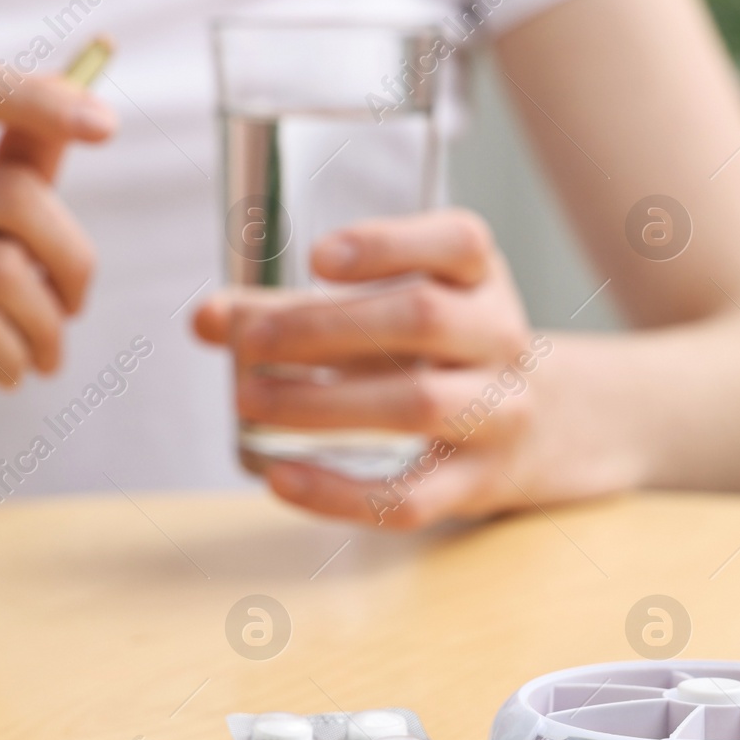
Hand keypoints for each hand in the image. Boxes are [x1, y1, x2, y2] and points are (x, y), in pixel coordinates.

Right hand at [0, 57, 112, 495]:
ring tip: (47, 351)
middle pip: (8, 195)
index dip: (33, 97)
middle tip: (76, 305)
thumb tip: (81, 90)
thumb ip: (20, 170)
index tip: (107, 127)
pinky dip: (16, 357)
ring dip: (49, 324)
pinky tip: (11, 373)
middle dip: (72, 260)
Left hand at [195, 209, 550, 527]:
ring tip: (250, 400)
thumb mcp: (385, 312)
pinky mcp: (476, 482)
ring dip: (322, 404)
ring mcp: (498, 413)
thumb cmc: (434, 354)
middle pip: (423, 320)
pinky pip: (410, 496)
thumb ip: (293, 309)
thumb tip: (207, 320)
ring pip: (419, 404)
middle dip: (325, 329)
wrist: (531, 429)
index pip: (458, 242)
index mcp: (479, 279)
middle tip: (250, 342)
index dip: (389, 244)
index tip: (317, 258)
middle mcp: (500, 339)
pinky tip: (281, 478)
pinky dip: (338, 492)